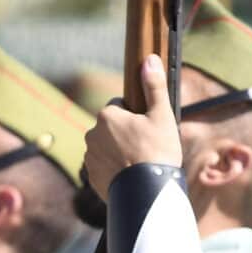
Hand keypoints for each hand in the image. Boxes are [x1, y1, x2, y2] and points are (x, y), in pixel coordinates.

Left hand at [84, 55, 183, 197]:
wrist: (147, 193)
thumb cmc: (157, 152)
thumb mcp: (162, 116)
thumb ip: (154, 86)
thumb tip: (150, 59)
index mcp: (107, 115)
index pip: (120, 106)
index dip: (137, 116)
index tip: (149, 130)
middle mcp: (92, 133)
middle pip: (113, 128)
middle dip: (126, 134)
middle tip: (146, 149)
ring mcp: (90, 157)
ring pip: (107, 147)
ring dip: (119, 152)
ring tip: (139, 165)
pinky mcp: (91, 177)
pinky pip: (103, 167)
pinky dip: (114, 170)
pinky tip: (130, 178)